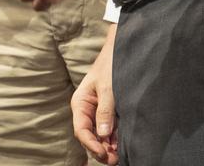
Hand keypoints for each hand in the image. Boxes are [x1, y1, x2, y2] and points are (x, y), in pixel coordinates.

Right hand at [72, 26, 117, 163]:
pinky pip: (111, 130)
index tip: (103, 154)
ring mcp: (99, 112)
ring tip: (120, 156)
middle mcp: (87, 110)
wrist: (121, 49)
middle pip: (90, 137)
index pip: (81, 130)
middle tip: (115, 159)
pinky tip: (123, 145)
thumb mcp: (108, 87)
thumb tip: (104, 135)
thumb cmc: (110, 65)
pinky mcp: (110, 113)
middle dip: (101, 150)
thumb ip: (105, 111)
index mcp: (81, 103)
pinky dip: (116, 139)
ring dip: (109, 147)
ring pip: (101, 136)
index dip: (91, 145)